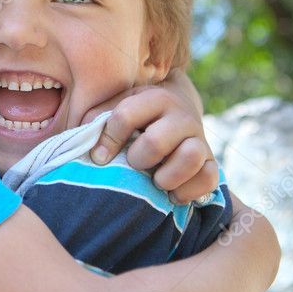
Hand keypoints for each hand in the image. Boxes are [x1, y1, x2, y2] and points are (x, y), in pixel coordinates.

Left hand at [81, 77, 217, 203]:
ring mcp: (199, 138)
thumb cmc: (137, 114)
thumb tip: (80, 134)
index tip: (98, 157)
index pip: (124, 116)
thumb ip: (97, 116)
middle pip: (156, 142)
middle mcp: (180, 116)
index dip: (107, 140)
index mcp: (153, 97)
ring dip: (167, 176)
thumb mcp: (118, 105)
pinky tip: (172, 193)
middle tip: (134, 164)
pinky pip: (209, 179)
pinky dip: (188, 191)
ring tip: (156, 180)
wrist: (179, 112)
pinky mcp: (212, 162)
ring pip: (190, 157)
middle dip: (138, 159)